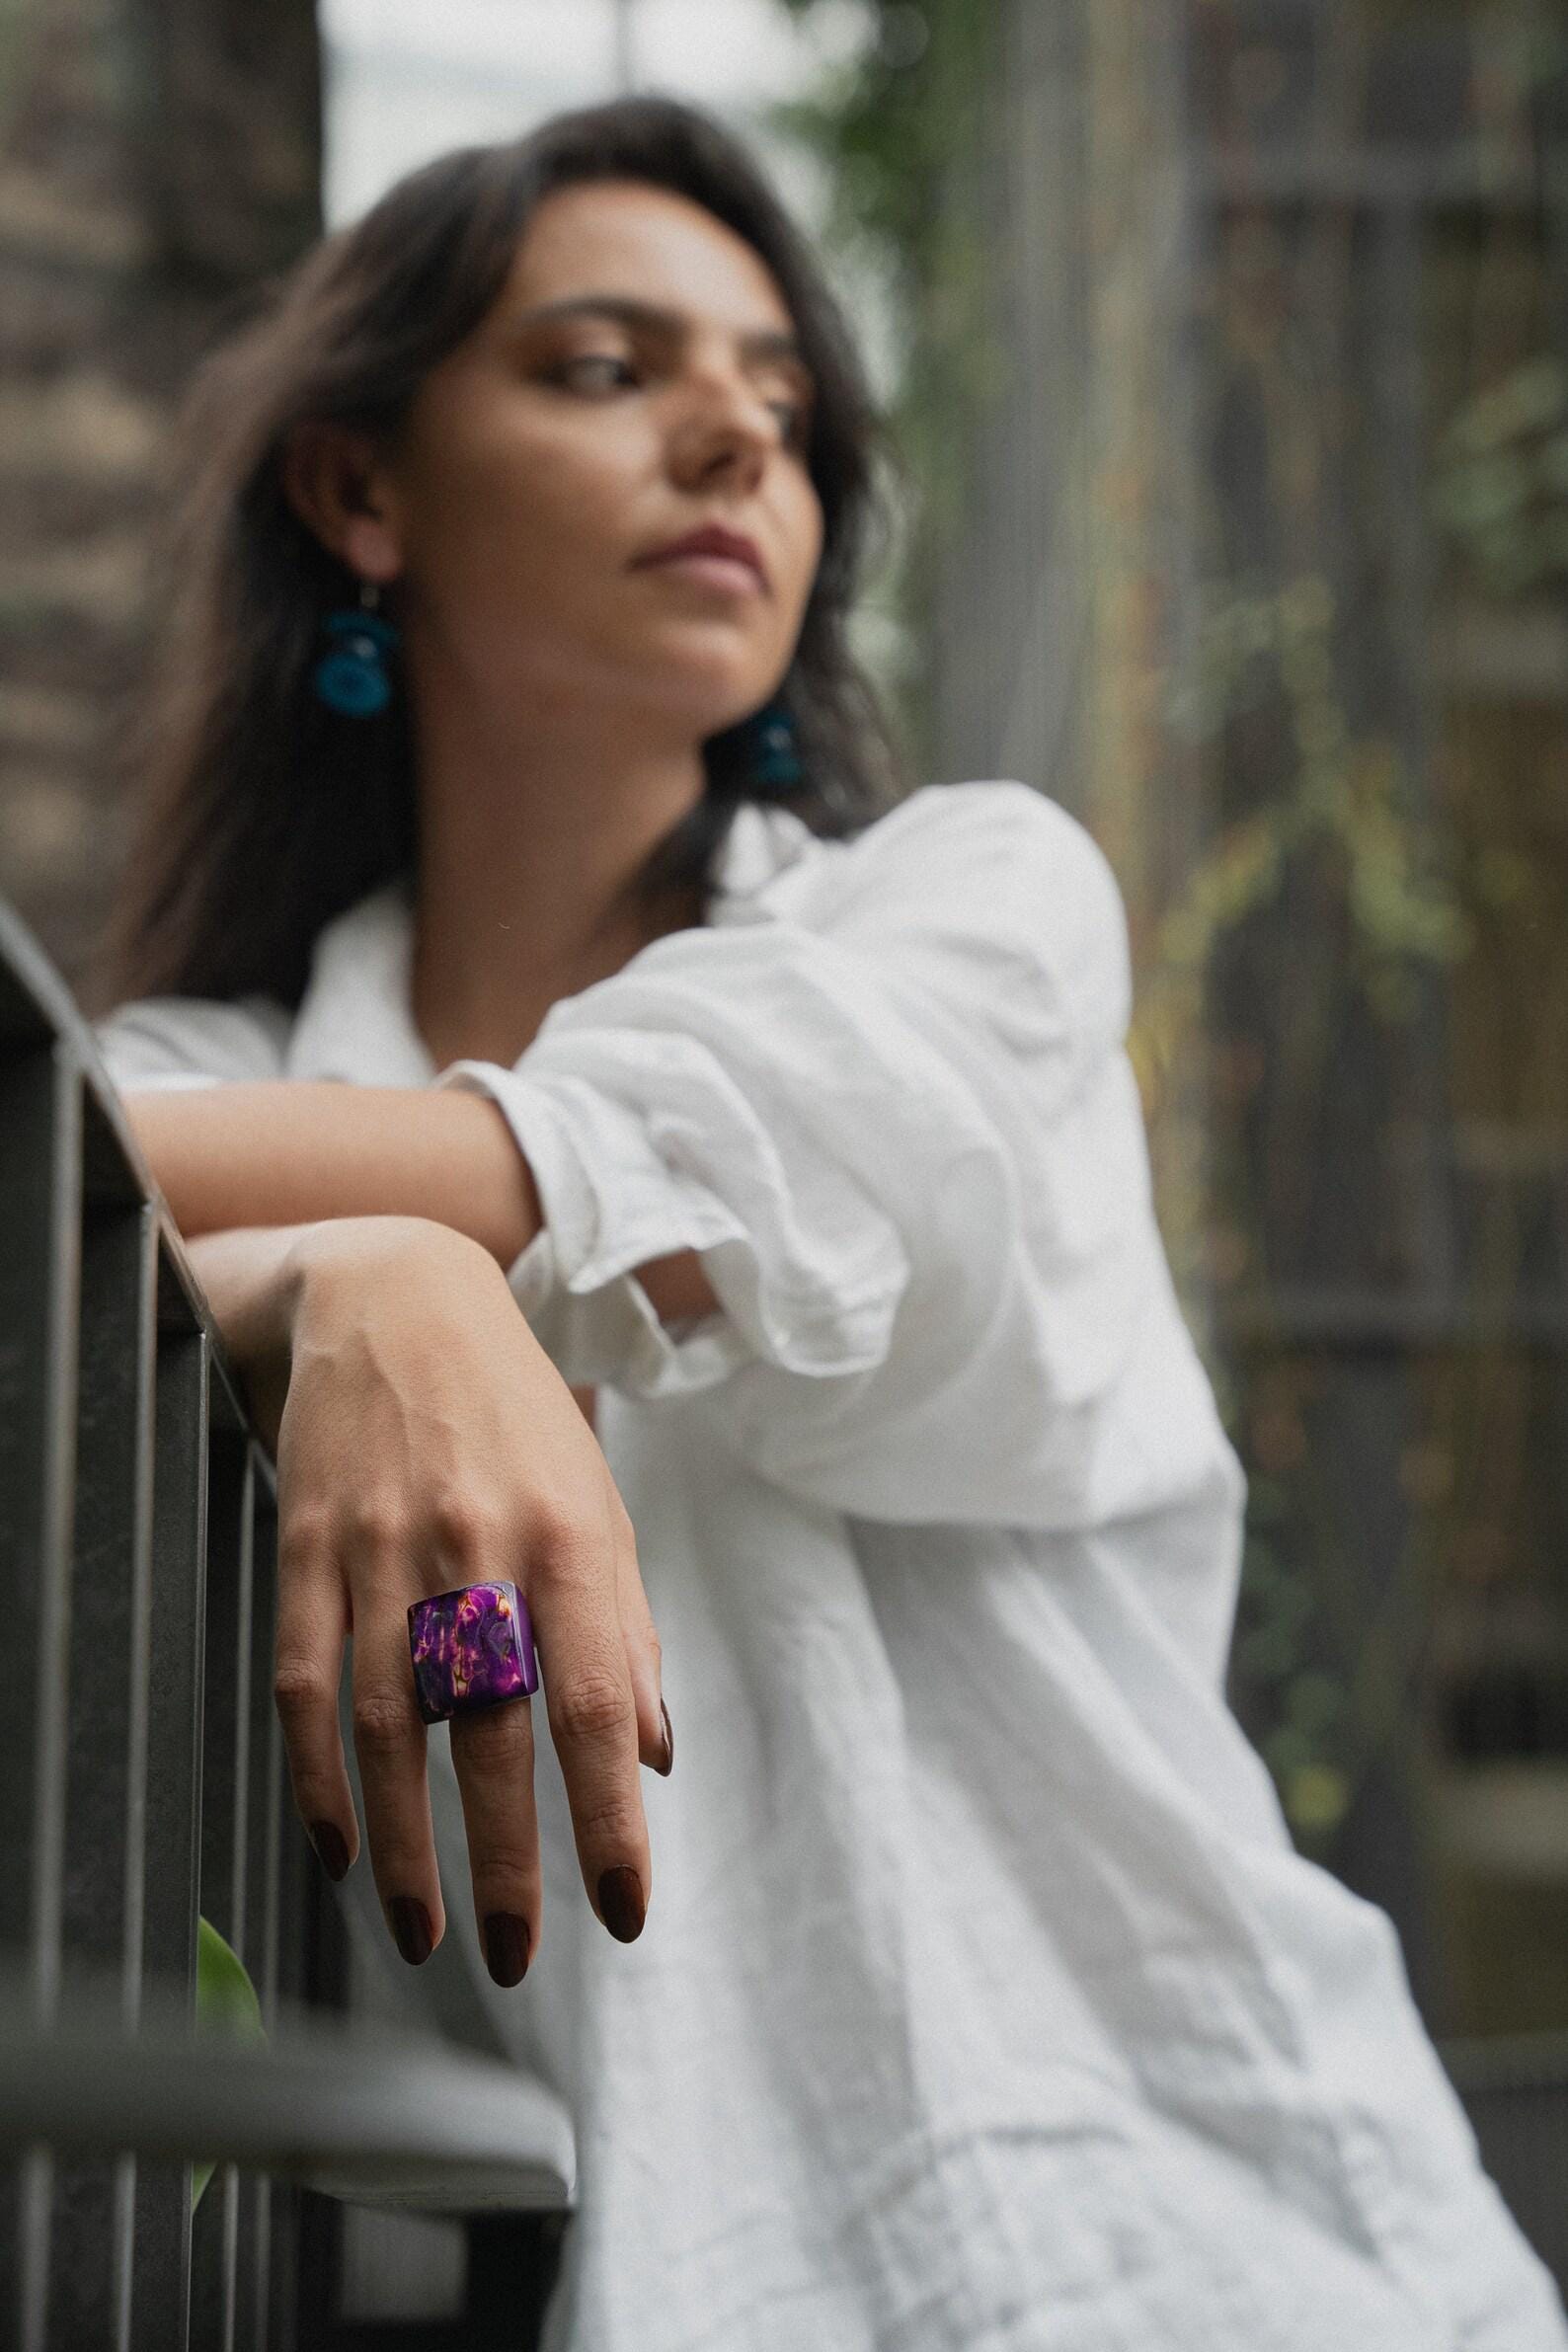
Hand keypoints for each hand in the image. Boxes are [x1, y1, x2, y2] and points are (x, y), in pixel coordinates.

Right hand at [270, 1216, 669, 1983]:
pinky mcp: (307, 1546)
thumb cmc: (519, 1419)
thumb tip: (654, 1758)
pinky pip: (305, 1681)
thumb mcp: (601, 1503)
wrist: (397, 1297)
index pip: (594, 1704)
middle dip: (504, 1859)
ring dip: (403, 1844)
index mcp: (572, 1538)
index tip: (621, 1913)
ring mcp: (383, 1547)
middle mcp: (479, 1546)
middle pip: (490, 1732)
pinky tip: (335, 1849)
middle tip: (513, 1959)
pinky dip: (316, 1775)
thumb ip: (628, 1630)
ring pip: (389, 1724)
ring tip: (423, 1932)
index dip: (607, 1820)